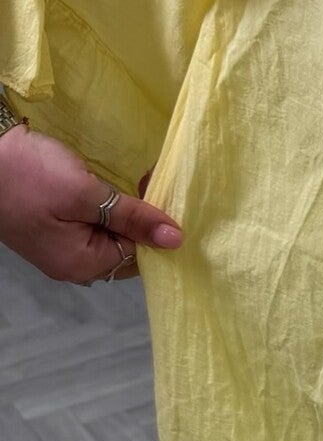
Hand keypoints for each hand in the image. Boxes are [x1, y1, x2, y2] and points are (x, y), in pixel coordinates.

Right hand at [0, 125, 182, 284]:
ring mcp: (59, 248)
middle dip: (142, 217)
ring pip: (108, 235)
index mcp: (82, 264)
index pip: (140, 254)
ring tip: (135, 179)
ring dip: (124, 210)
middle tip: (148, 178)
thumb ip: (132, 218)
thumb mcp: (85, 193)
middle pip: (125, 248)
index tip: (158, 187)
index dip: (154, 224)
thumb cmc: (29, 175)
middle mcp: (72, 265)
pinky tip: (108, 187)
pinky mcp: (51, 229)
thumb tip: (176, 240)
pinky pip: (90, 225)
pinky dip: (104, 208)